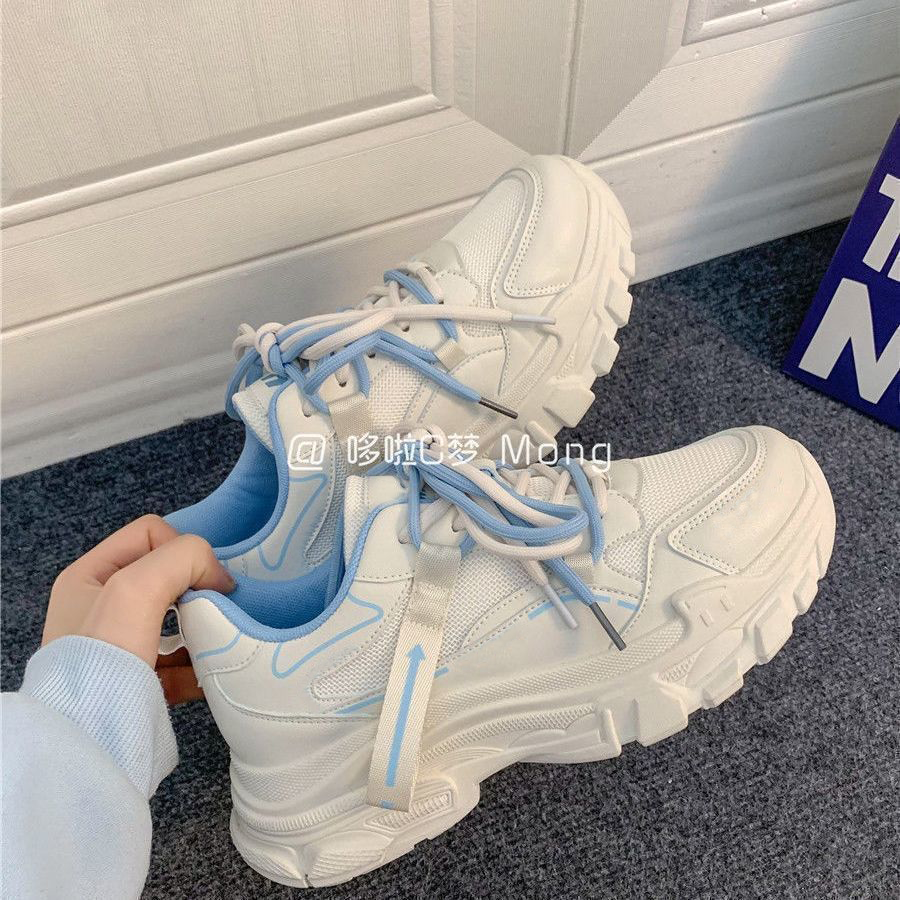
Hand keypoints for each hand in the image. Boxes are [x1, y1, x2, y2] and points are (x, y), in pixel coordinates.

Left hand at [43, 515, 234, 704]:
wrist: (88, 738)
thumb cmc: (100, 657)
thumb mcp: (138, 587)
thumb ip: (184, 558)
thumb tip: (220, 577)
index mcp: (89, 577)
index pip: (151, 534)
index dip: (183, 549)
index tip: (203, 580)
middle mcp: (101, 608)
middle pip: (169, 577)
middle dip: (200, 589)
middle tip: (216, 607)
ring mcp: (121, 646)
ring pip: (180, 619)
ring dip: (205, 627)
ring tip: (220, 640)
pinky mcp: (141, 681)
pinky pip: (182, 661)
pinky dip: (203, 664)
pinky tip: (215, 672)